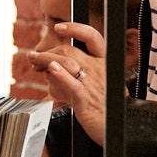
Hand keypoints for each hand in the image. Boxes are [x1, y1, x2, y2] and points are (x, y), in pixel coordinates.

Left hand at [36, 21, 108, 144]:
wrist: (123, 128)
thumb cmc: (108, 109)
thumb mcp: (96, 86)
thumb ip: (77, 76)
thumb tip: (53, 69)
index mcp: (105, 63)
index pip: (92, 37)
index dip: (75, 29)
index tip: (58, 27)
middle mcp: (100, 70)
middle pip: (69, 50)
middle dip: (47, 51)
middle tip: (34, 58)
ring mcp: (93, 84)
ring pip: (66, 63)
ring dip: (45, 60)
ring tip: (33, 62)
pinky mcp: (86, 100)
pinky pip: (73, 84)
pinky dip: (60, 75)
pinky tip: (51, 70)